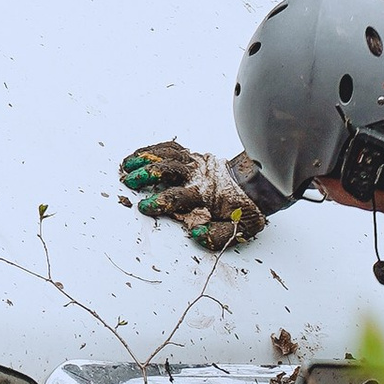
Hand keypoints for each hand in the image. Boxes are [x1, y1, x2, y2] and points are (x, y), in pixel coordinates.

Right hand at [120, 138, 268, 247]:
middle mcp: (197, 176)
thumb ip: (216, 236)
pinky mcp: (193, 156)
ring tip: (126, 166)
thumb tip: (195, 235)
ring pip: (167, 155)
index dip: (160, 201)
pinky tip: (138, 155)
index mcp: (205, 195)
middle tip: (129, 181)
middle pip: (169, 169)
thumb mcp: (238, 230)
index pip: (178, 197)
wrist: (258, 185)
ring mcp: (195, 163)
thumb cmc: (243, 209)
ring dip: (145, 159)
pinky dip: (153, 149)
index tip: (145, 206)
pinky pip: (171, 148)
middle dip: (147, 174)